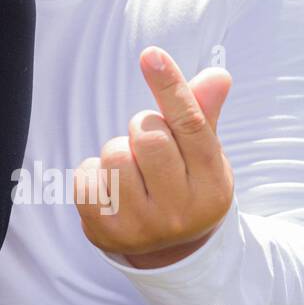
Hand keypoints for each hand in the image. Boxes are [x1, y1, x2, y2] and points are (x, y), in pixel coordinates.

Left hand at [74, 47, 233, 267]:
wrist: (166, 250)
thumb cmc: (184, 184)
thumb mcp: (203, 154)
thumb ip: (203, 114)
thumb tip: (218, 75)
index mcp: (213, 185)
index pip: (191, 126)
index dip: (170, 87)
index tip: (150, 54)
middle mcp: (182, 210)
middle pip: (148, 136)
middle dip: (141, 128)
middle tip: (148, 144)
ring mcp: (143, 226)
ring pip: (114, 154)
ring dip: (117, 152)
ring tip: (132, 171)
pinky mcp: (106, 233)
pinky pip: (86, 177)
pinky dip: (93, 173)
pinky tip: (110, 189)